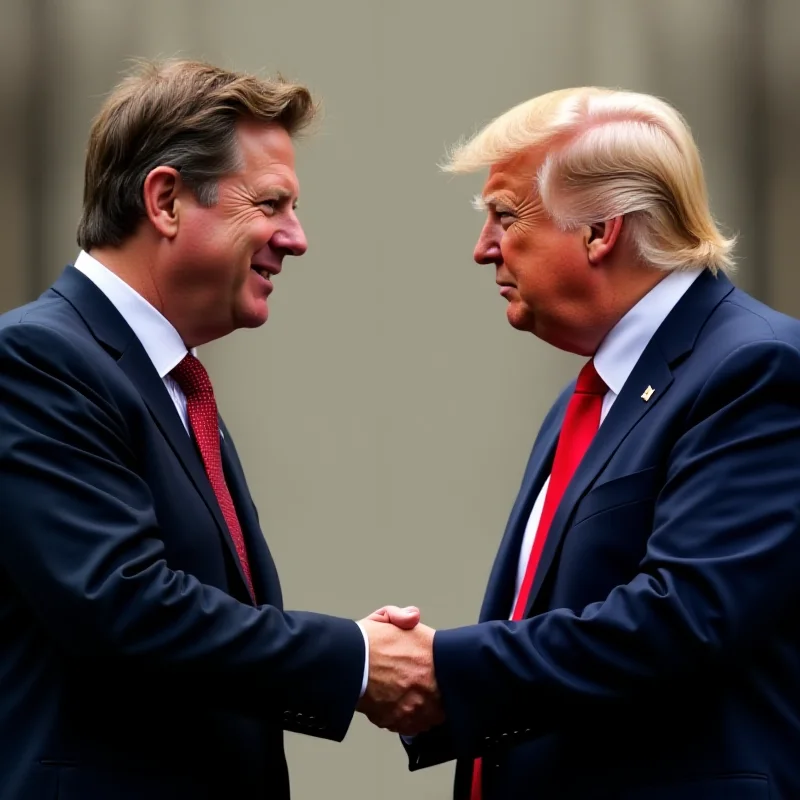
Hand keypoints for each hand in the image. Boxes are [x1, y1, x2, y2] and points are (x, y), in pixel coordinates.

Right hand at [357, 609, 443, 735]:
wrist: (346, 663)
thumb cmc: (366, 643)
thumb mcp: (385, 617)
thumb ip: (404, 616)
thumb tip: (413, 616)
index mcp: (431, 658)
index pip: (452, 677)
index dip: (444, 680)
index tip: (436, 678)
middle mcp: (427, 687)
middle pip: (442, 702)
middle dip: (434, 698)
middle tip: (421, 690)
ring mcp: (413, 708)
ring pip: (426, 718)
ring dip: (421, 711)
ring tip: (407, 700)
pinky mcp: (395, 721)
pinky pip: (407, 727)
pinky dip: (403, 720)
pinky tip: (395, 707)